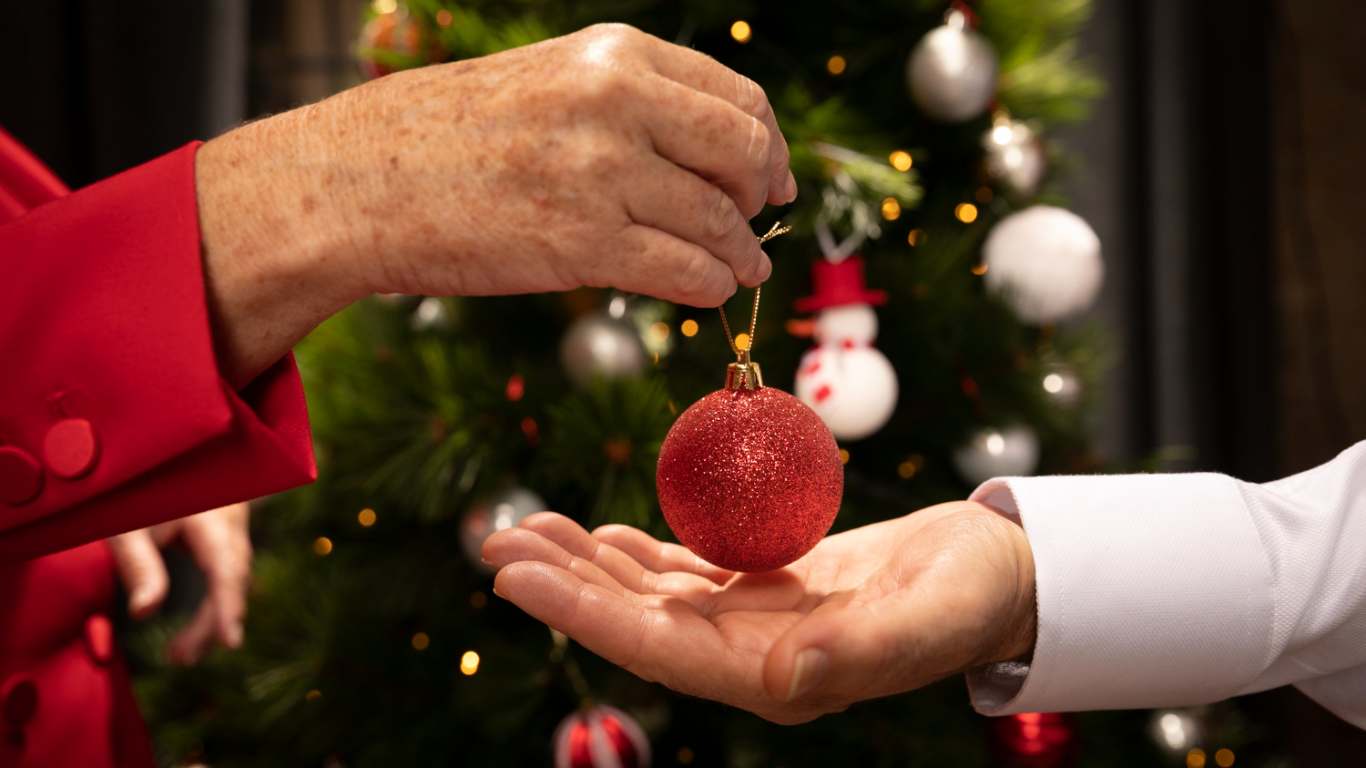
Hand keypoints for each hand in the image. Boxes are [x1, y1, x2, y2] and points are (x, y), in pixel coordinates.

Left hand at [106, 502, 252, 664]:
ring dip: (211, 619)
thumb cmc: (136, 491)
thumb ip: (138, 566)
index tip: (231, 643)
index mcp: (211, 518)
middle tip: (179, 660)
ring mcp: (233, 530)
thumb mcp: (126, 526)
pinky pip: (227, 576)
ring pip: (232, 581)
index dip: (228, 607)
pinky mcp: (226, 538)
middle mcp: (232, 523)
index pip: (226, 568)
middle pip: (232, 580)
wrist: (160, 460)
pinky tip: (194, 631)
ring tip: (179, 655)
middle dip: (211, 623)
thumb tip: (145, 614)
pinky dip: (213, 604)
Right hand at [197, 23, 794, 385]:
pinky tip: (708, 293)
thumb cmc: (447, 137)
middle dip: (761, 196)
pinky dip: (709, 287)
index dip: (768, 145)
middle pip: (744, 152)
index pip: (737, 97)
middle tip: (756, 223)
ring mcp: (601, 172)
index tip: (772, 177)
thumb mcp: (548, 83)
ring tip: (742, 270)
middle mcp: (617, 102)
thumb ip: (629, 102)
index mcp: (613, 55)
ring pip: (719, 221)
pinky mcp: (583, 244)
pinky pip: (685, 271)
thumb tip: (712, 148)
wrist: (357, 181)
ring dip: (741, 255)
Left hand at [484, 503, 1035, 723]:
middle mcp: (749, 657)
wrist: (1000, 572)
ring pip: (650, 593)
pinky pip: (686, 569)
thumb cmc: (973, 595)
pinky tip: (602, 530)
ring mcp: (753, 623)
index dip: (581, 614)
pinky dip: (638, 549)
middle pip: (635, 620)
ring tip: (526, 524)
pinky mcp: (765, 587)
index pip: (656, 649)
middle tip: (495, 540)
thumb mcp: (928, 618)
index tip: (515, 576)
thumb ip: (858, 654)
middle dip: (563, 584)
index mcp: (774, 678)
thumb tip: (780, 684)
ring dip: (587, 561)